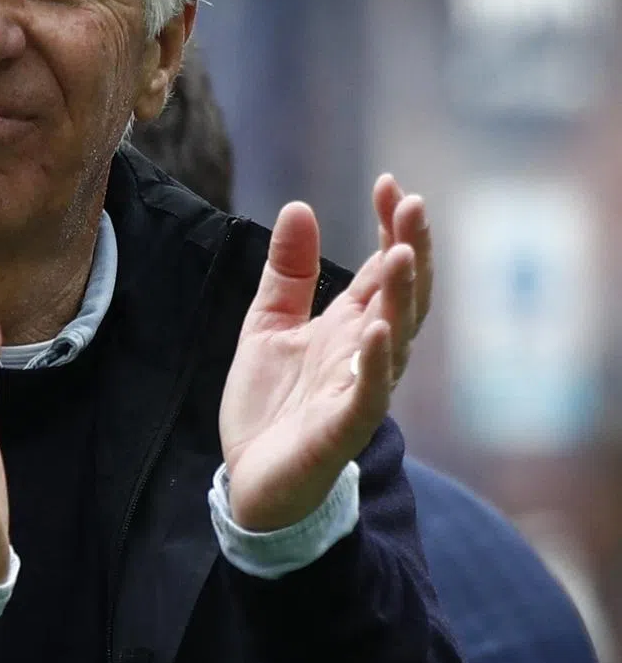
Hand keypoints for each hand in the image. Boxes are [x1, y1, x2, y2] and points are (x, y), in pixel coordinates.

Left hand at [218, 178, 432, 532]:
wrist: (251, 479)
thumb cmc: (270, 404)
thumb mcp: (268, 324)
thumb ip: (286, 272)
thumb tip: (300, 205)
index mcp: (348, 326)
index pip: (380, 270)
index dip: (388, 227)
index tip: (389, 183)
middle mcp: (363, 353)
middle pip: (401, 296)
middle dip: (410, 249)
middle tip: (411, 204)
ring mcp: (357, 390)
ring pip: (395, 339)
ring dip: (400, 296)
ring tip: (401, 252)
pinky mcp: (341, 429)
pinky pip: (367, 394)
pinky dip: (376, 362)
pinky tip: (377, 329)